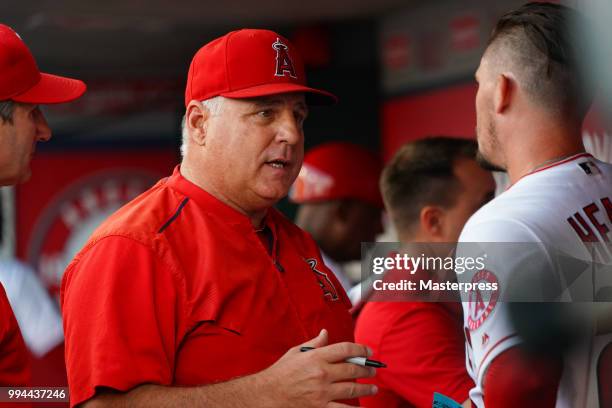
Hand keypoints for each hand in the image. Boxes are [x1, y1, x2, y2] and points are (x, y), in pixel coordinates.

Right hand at [253, 329, 377, 407]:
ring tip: (374, 387)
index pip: (345, 349)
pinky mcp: (320, 407)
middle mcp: (321, 373)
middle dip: (366, 368)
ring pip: (352, 388)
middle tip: (373, 369)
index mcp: (316, 357)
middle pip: (352, 368)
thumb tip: (326, 333)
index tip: (368, 351)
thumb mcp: (296, 352)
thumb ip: (314, 343)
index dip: (360, 349)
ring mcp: (322, 392)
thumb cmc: (280, 373)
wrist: (267, 395)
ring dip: (366, 388)